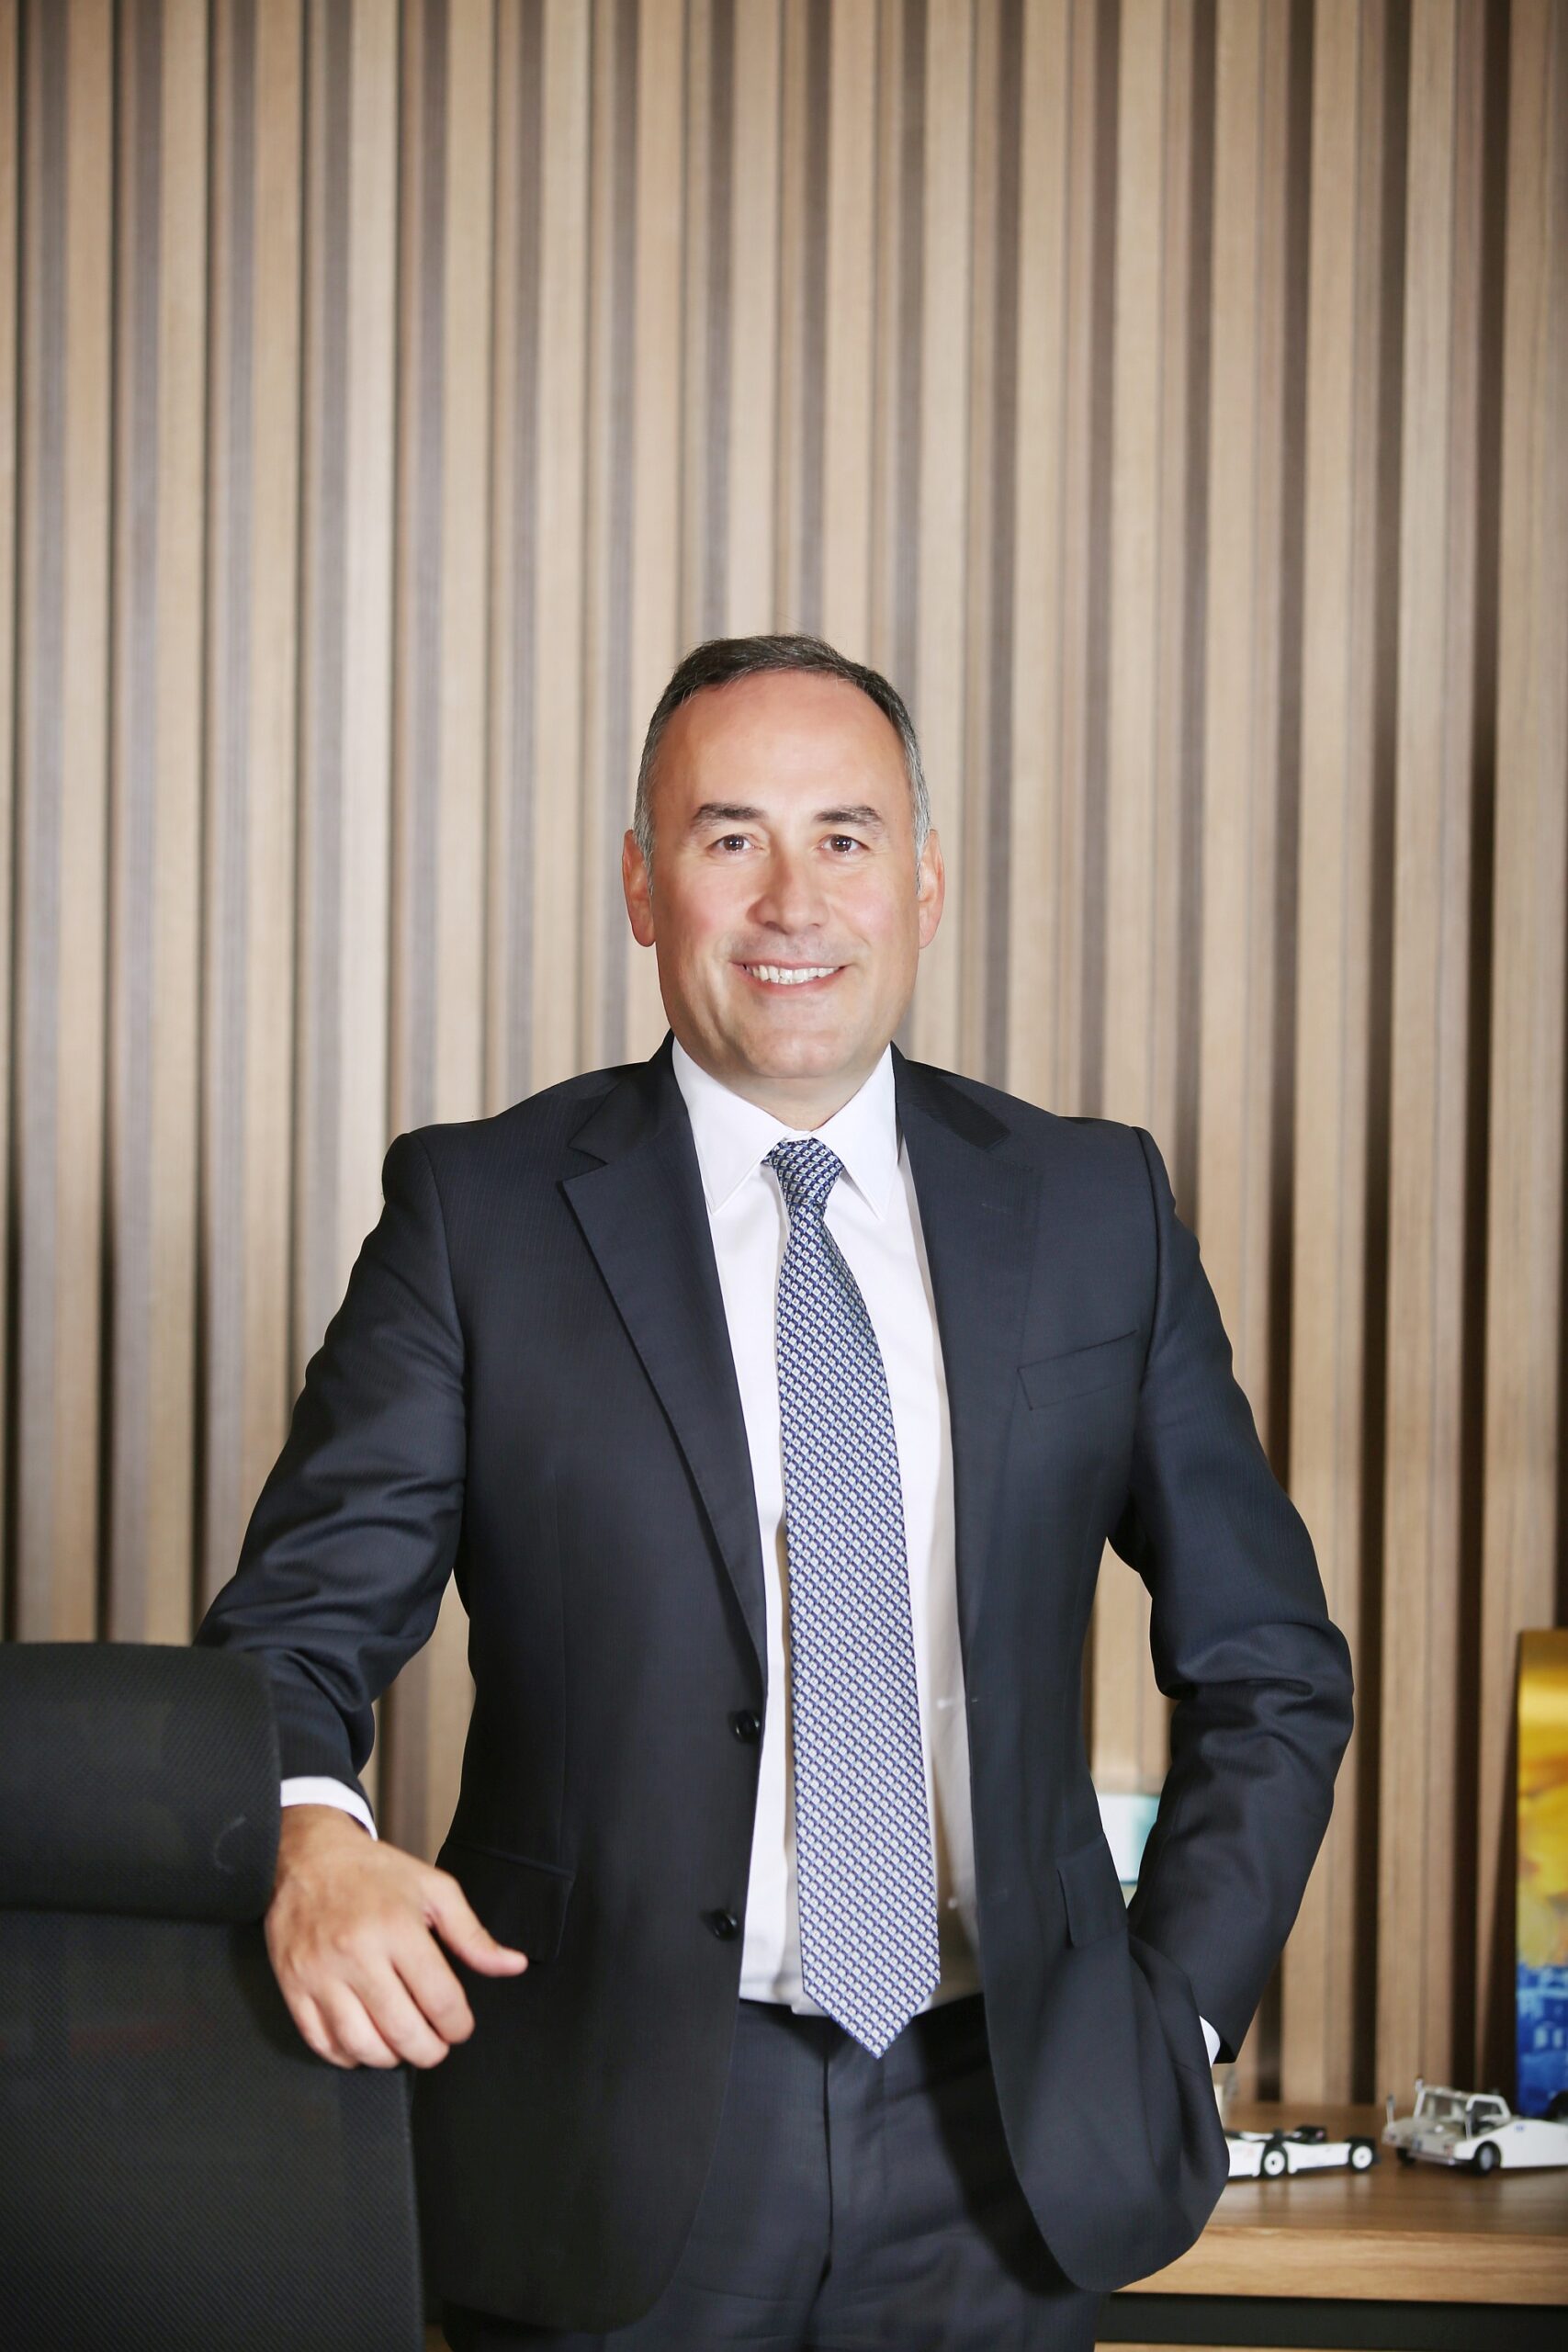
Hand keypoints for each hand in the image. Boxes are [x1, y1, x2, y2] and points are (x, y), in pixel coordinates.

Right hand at [265, 1803, 527, 2068]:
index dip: (459, 2025)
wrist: (308, 1857)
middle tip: (437, 2045)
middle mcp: (356, 1953)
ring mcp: (319, 1974)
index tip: (460, 2026)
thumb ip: (473, 1935)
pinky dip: (348, 2056)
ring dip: (390, 2058)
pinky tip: (366, 2042)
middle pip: (402, 2031)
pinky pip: (322, 2043)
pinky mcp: (293, 1987)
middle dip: (430, 2050)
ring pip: (361, 2045)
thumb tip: (513, 1965)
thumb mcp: (434, 1890)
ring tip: (404, 2044)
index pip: (440, 1999)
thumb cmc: (375, 1874)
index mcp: (397, 1928)